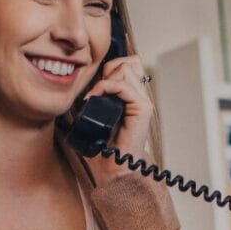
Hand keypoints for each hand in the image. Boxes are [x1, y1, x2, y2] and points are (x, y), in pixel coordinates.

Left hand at [82, 54, 154, 185]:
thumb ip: (98, 94)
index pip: (127, 64)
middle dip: (108, 70)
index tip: (95, 84)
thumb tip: (86, 76)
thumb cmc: (102, 144)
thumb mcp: (96, 112)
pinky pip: (124, 86)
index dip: (110, 67)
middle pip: (128, 62)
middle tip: (95, 89)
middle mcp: (140, 97)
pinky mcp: (143, 109)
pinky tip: (94, 98)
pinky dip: (106, 87)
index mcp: (132, 96)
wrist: (112, 167)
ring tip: (93, 95)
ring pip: (127, 69)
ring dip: (105, 79)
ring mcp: (144, 102)